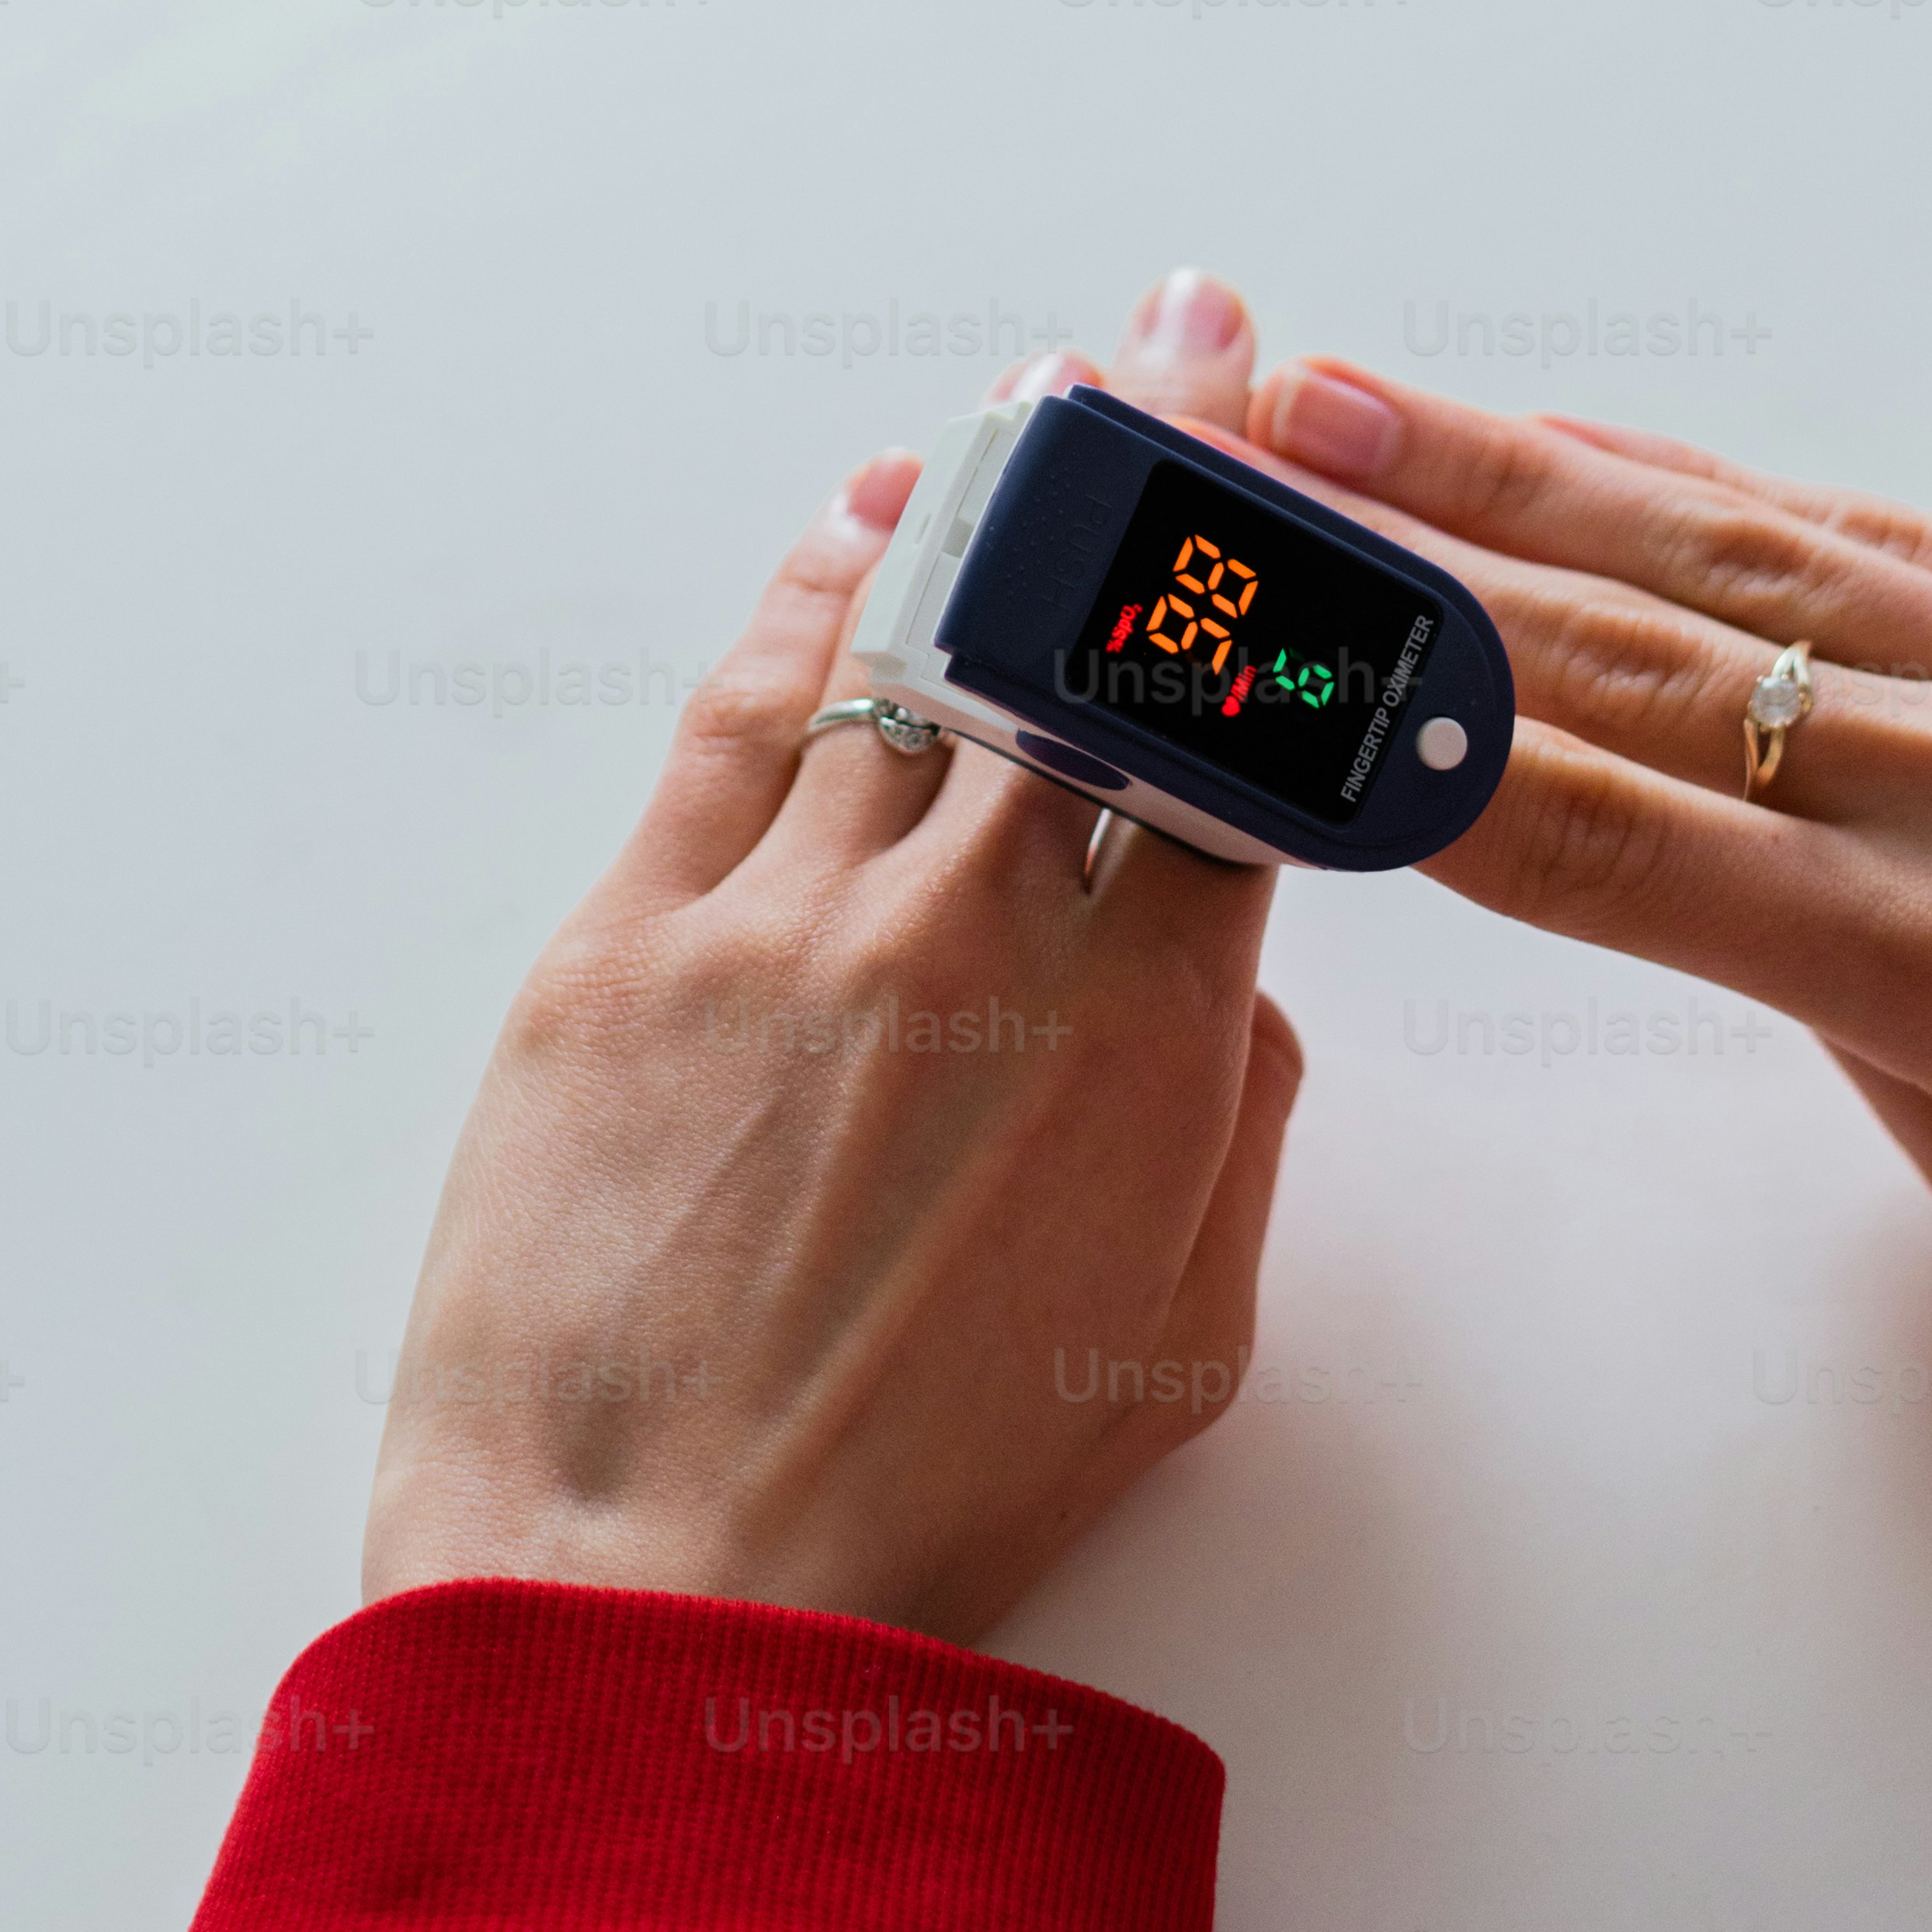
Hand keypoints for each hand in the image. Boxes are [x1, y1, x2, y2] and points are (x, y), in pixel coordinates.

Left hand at [362, 281, 1303, 1637]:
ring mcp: (792, 922)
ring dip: (983, 496)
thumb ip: (1228, 1121)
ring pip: (911, 635)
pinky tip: (855, 518)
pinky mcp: (625, 944)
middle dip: (1154, 464)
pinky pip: (739, 712)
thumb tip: (1221, 970)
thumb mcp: (1179, 1339)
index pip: (1239, 741)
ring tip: (1029, 396)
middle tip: (1186, 334)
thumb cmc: (926, 1504)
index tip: (1306, 479)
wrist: (658, 1597)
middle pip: (1089, 635)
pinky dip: (810, 593)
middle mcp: (982, 932)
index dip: (1276, 594)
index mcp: (1150, 1033)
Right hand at [1231, 353, 1931, 1281]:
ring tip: (1325, 395)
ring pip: (1719, 552)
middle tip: (1206, 481)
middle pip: (1618, 660)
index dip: (1390, 765)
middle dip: (1387, 565)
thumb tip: (1737, 897)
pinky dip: (1702, 473)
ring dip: (1501, 465)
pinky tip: (1582, 430)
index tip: (1232, 698)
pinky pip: (1865, 520)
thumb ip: (1862, 1030)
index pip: (1597, 847)